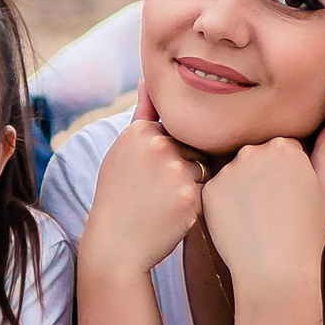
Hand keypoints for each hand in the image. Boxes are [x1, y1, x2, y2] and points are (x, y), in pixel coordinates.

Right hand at [79, 87, 205, 281]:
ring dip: (193, 184)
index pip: (177, 130)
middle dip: (185, 167)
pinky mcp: (191, 194)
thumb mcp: (122, 152)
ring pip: (204, 168)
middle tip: (158, 192)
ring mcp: (175, 169)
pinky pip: (209, 190)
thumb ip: (141, 115)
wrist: (116, 244)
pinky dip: (196, 203)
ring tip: (164, 203)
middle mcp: (157, 144)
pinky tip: (173, 215)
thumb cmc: (119, 196)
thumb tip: (148, 80)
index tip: (153, 174)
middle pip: (194, 147)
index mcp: (139, 131)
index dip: (171, 153)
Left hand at [199, 121, 324, 302]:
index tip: (290, 195)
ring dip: (242, 187)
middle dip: (263, 175)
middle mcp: (252, 152)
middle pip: (256, 156)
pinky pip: (216, 190)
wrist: (276, 270)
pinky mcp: (209, 191)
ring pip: (235, 172)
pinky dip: (225, 203)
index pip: (282, 148)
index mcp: (284, 146)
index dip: (288, 173)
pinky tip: (240, 222)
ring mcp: (228, 171)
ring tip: (258, 217)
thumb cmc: (307, 232)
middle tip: (274, 208)